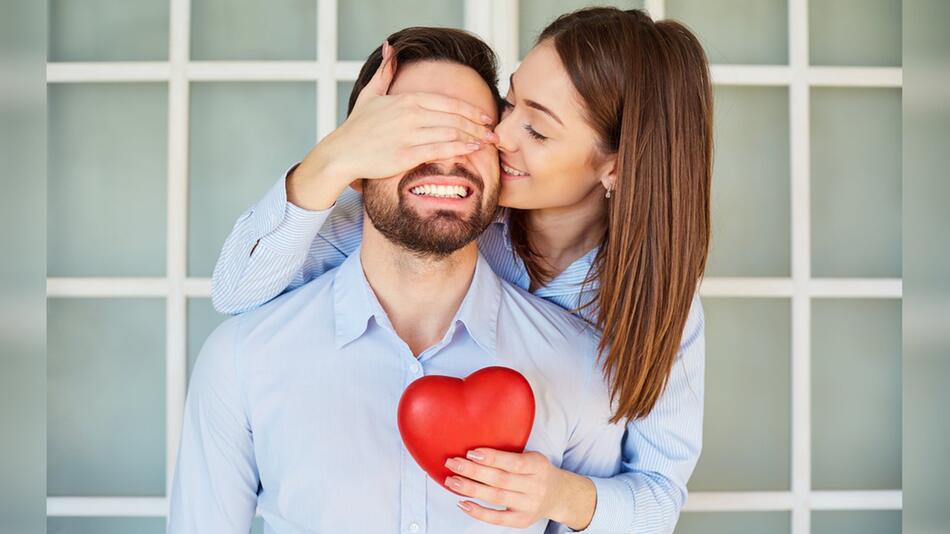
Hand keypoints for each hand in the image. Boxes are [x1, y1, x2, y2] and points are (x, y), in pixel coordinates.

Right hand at [288, 40, 498, 209]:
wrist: (341, 152)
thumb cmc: (357, 127)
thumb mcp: (370, 94)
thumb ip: (385, 71)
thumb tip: (389, 47)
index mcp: (406, 100)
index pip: (447, 102)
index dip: (470, 109)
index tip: (484, 116)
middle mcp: (410, 115)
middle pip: (454, 118)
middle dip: (478, 125)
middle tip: (493, 132)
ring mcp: (409, 135)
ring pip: (450, 133)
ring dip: (473, 137)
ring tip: (487, 142)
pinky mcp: (406, 155)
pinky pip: (439, 150)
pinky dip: (459, 148)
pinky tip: (472, 150)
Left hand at [443, 448, 596, 529]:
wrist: (559, 495)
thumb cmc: (538, 472)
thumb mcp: (532, 457)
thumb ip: (509, 455)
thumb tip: (474, 450)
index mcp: (537, 466)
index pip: (512, 462)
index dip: (491, 458)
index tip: (471, 452)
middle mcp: (534, 486)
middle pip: (500, 479)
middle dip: (473, 471)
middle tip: (453, 463)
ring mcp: (528, 505)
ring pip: (495, 497)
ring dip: (470, 489)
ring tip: (452, 481)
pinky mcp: (521, 520)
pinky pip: (497, 518)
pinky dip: (478, 511)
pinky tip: (463, 503)